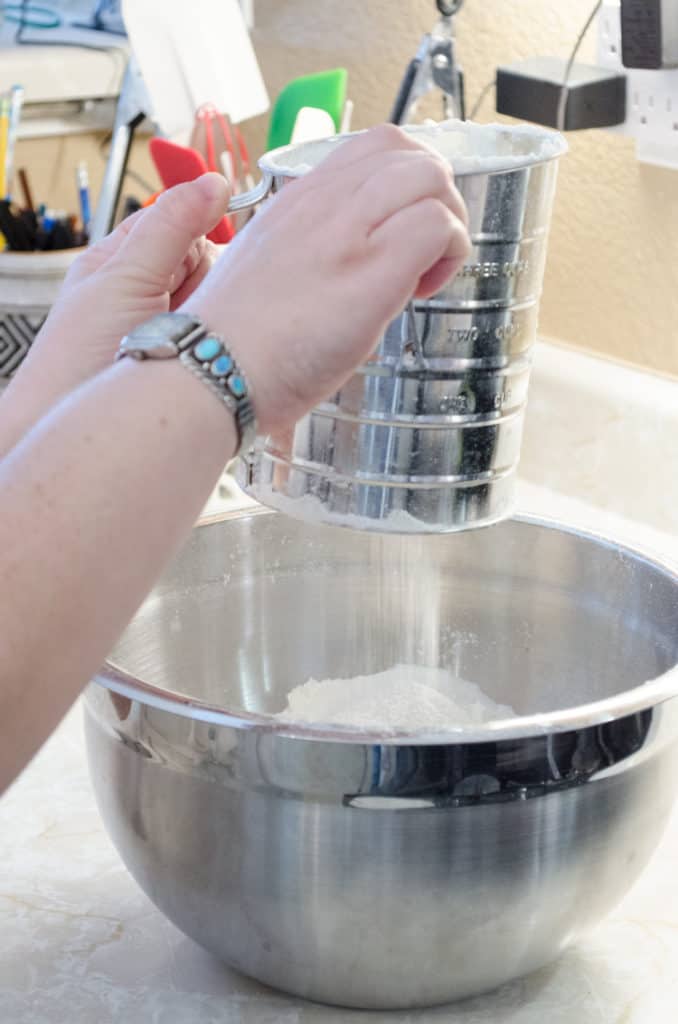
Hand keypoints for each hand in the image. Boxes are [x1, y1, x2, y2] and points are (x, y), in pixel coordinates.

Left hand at [1, 175, 229, 452]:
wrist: (68, 430)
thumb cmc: (78, 359)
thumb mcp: (127, 278)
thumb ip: (172, 227)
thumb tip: (213, 184)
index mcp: (122, 261)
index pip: (180, 224)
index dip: (199, 237)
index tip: (208, 256)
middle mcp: (144, 293)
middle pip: (204, 265)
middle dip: (205, 286)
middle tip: (183, 313)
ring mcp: (164, 329)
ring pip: (214, 305)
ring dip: (211, 321)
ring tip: (186, 345)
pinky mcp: (182, 363)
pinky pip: (215, 341)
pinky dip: (213, 348)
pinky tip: (199, 363)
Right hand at [183, 124, 470, 435]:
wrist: (209, 371)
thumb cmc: (233, 343)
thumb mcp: (265, 269)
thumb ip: (306, 250)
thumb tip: (342, 264)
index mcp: (298, 201)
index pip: (372, 147)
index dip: (403, 182)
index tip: (395, 234)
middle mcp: (323, 204)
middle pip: (407, 149)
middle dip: (435, 197)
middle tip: (422, 252)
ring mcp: (346, 232)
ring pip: (430, 176)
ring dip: (446, 223)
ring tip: (421, 274)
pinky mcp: (369, 272)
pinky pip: (436, 226)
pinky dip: (447, 256)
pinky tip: (418, 292)